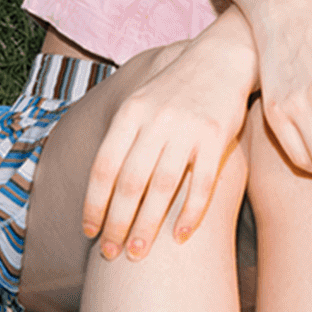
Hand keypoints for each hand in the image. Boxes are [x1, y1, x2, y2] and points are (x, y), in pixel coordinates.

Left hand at [81, 36, 255, 261]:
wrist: (221, 57)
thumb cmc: (176, 87)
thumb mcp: (140, 100)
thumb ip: (121, 135)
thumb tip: (99, 181)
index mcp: (131, 112)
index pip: (104, 166)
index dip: (94, 202)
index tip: (90, 230)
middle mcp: (156, 121)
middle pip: (130, 182)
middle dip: (117, 223)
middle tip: (112, 253)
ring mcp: (187, 129)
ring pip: (162, 188)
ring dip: (148, 226)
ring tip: (139, 253)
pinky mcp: (216, 138)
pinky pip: (202, 184)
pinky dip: (190, 214)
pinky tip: (180, 237)